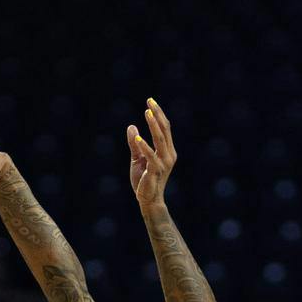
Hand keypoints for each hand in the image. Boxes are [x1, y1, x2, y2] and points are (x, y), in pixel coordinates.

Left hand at [126, 97, 176, 214]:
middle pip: (164, 130)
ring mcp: (164, 163)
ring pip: (160, 140)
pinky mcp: (155, 170)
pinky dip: (144, 146)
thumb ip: (135, 144)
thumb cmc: (144, 180)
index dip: (159, 115)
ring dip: (154, 126)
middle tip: (150, 101)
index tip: (151, 101)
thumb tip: (131, 127)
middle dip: (157, 115)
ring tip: (147, 113)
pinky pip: (151, 156)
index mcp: (167, 151)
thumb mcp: (137, 159)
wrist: (148, 200)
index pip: (165, 129)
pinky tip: (138, 137)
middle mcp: (169, 155)